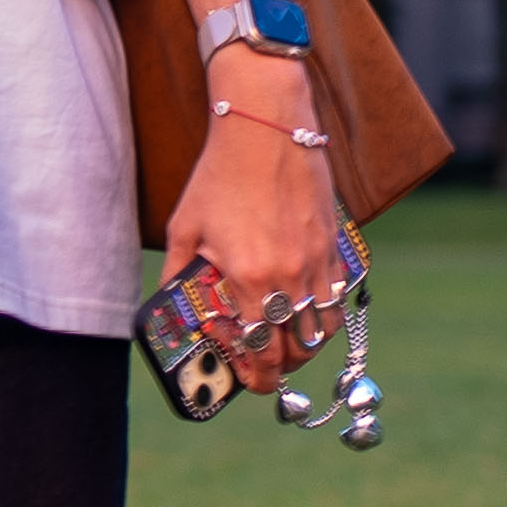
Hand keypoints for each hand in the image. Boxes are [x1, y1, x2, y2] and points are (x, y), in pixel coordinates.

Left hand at [160, 51, 349, 360]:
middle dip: (280, 366)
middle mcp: (288, 276)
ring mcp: (316, 261)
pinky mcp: (334, 244)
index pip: (260, 350)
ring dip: (306, 342)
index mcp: (248, 278)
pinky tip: (305, 304)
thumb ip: (177, 272)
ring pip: (323, 328)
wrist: (266, 127)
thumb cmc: (220, 174)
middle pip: (297, 349)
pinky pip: (336, 295)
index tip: (249, 379)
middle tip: (265, 363)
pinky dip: (324, 311)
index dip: (256, 376)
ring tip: (286, 337)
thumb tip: (170, 302)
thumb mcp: (185, 227)